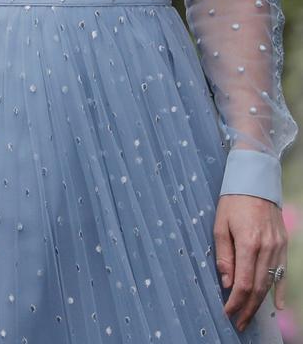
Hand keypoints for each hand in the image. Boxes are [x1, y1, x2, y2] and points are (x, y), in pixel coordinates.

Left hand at [214, 193, 287, 332]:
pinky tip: (278, 305)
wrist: (255, 180)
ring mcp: (278, 247)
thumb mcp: (220, 224)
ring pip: (270, 283)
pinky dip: (281, 290)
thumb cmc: (233, 201)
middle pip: (258, 287)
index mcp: (248, 242)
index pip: (244, 282)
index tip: (227, 312)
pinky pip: (282, 272)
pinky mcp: (283, 244)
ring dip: (260, 303)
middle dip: (247, 308)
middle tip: (238, 322)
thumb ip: (224, 255)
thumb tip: (227, 282)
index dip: (235, 301)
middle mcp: (266, 247)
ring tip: (249, 316)